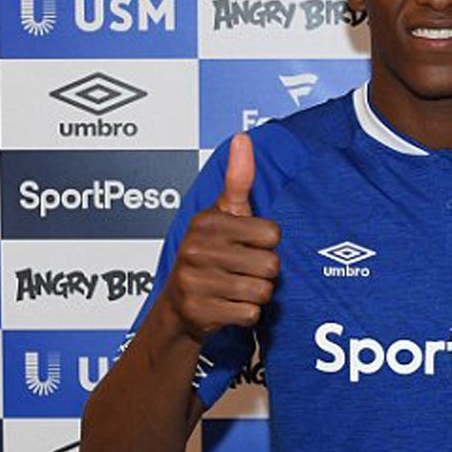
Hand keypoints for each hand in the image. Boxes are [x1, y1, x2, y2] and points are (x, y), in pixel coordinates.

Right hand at [165, 133, 280, 340]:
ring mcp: (195, 281)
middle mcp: (197, 249)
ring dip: (257, 294)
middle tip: (242, 271)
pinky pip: (251, 314)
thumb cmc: (210, 254)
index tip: (247, 245)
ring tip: (236, 288)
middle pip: (271, 265)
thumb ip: (238, 179)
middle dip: (264, 273)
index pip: (272, 234)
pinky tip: (229, 306)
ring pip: (263, 291)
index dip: (266, 244)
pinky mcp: (199, 311)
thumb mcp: (223, 214)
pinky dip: (246, 314)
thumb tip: (242, 137)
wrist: (178, 306)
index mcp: (207, 222)